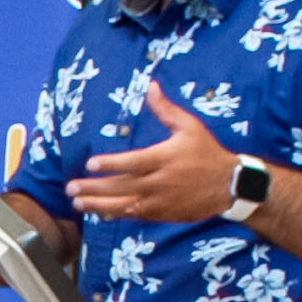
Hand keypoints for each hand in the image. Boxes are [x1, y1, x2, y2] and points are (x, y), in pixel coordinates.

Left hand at [69, 82, 237, 222]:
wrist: (229, 185)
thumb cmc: (207, 152)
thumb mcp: (190, 126)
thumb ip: (166, 109)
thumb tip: (150, 86)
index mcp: (166, 158)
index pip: (134, 163)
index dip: (111, 164)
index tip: (90, 164)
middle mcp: (161, 182)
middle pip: (123, 186)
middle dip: (95, 188)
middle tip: (71, 188)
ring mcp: (161, 201)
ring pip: (124, 205)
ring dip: (99, 205)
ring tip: (77, 202)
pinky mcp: (162, 214)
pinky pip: (134, 215)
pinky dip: (115, 214)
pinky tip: (98, 212)